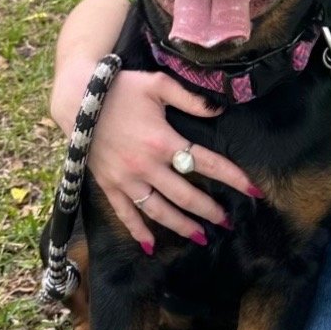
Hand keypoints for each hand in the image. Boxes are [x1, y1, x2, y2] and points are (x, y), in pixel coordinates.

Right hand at [52, 60, 258, 247]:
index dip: (233, 177)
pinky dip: (138, 231)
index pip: (206, 163)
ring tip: (200, 236)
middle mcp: (147, 166)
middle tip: (228, 221)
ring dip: (181, 225)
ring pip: (159, 210)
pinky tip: (151, 245)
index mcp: (163, 141)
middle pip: (186, 195)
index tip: (254, 190)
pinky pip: (126, 214)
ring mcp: (126, 179)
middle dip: (210, 210)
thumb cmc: (120, 89)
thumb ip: (190, 98)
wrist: (76, 101)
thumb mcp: (157, 84)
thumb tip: (218, 110)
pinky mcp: (108, 185)